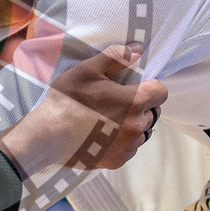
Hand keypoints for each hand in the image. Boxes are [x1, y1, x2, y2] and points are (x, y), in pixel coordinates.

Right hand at [0, 44, 166, 175]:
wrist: (48, 135)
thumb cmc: (68, 99)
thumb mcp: (87, 70)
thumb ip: (116, 57)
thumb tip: (139, 49)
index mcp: (134, 101)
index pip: (161, 92)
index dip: (150, 88)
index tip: (134, 88)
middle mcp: (138, 126)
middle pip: (153, 113)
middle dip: (142, 107)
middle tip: (118, 103)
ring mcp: (128, 147)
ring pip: (142, 133)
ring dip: (133, 126)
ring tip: (110, 121)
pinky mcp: (117, 162)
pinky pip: (128, 149)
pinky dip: (121, 143)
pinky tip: (102, 137)